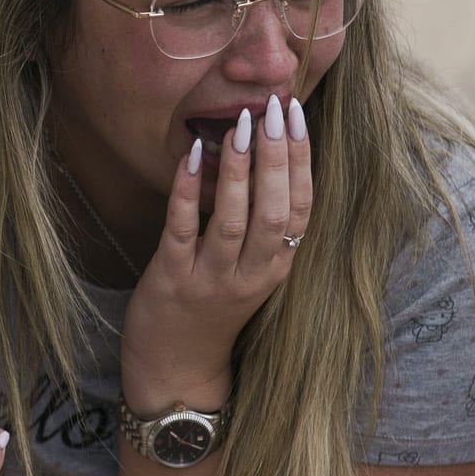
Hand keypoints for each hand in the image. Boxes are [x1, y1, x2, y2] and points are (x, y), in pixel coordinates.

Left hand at [119, 95, 313, 409]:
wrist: (176, 366)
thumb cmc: (213, 308)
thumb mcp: (251, 270)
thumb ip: (261, 223)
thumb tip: (264, 153)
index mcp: (276, 267)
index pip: (301, 207)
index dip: (301, 160)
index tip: (297, 114)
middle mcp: (251, 274)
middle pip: (274, 211)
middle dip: (276, 157)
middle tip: (274, 109)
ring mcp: (212, 278)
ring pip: (233, 221)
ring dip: (238, 171)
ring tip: (239, 126)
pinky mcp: (172, 280)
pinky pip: (183, 230)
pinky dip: (188, 191)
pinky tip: (192, 156)